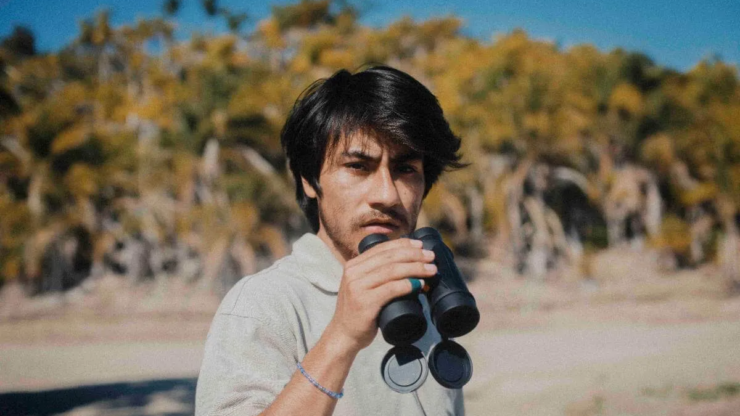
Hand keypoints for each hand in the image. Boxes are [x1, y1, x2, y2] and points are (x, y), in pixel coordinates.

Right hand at [324, 238, 436, 353]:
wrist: (344, 336)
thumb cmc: (359, 312)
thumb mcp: (362, 286)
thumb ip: (375, 274)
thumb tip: (406, 264)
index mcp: (353, 265)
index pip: (381, 248)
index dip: (403, 244)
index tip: (420, 246)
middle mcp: (353, 272)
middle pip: (389, 257)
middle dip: (414, 255)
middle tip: (431, 257)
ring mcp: (357, 287)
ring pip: (392, 271)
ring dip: (416, 268)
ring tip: (431, 270)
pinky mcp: (364, 302)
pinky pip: (391, 288)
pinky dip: (408, 285)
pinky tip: (420, 284)